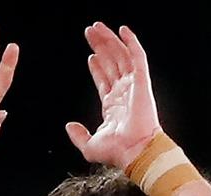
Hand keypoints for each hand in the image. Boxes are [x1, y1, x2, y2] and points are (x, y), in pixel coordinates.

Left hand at [65, 23, 161, 169]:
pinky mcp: (141, 81)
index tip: (91, 56)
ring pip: (121, 55)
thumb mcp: (89, 146)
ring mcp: (133, 85)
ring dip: (109, 40)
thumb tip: (69, 125)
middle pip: (111, 63)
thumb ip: (78, 135)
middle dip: (100, 47)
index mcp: (113, 106)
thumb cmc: (117, 152)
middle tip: (89, 33)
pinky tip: (122, 30)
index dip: (98, 66)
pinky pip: (137, 56)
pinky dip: (131, 42)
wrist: (134, 151)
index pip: (104, 80)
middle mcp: (123, 93)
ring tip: (96, 27)